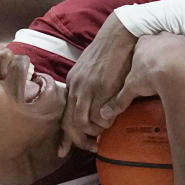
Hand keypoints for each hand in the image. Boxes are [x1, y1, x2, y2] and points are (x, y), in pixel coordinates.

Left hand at [59, 15, 138, 155]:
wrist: (121, 32)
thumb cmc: (112, 51)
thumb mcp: (94, 69)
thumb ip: (90, 86)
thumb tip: (95, 105)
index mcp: (73, 82)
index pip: (63, 114)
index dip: (64, 136)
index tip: (63, 152)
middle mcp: (77, 85)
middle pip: (70, 122)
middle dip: (79, 140)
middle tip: (92, 147)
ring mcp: (89, 86)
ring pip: (84, 121)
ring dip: (94, 132)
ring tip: (104, 135)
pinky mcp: (104, 86)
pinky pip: (101, 113)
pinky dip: (105, 122)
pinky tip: (112, 121)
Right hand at [106, 33, 184, 108]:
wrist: (177, 74)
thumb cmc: (152, 77)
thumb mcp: (132, 88)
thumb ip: (119, 99)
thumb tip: (106, 113)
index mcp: (144, 43)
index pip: (141, 44)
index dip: (143, 54)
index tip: (145, 64)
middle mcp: (161, 38)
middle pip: (160, 42)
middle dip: (160, 53)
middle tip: (160, 68)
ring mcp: (178, 40)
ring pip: (177, 45)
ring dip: (176, 55)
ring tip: (176, 71)